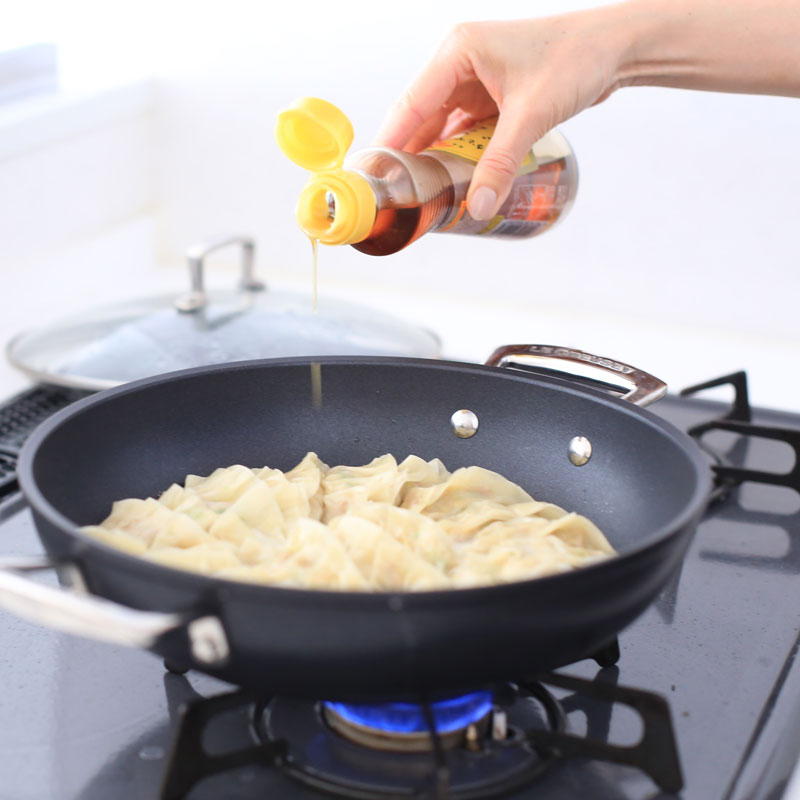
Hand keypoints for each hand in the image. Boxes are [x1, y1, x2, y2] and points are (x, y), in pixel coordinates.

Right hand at [374, 8, 628, 219]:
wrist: (615, 48)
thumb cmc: (575, 60)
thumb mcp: (530, 116)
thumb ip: (500, 165)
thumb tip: (477, 207)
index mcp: (458, 51)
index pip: (411, 104)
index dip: (390, 143)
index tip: (373, 176)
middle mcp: (460, 63)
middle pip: (422, 118)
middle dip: (411, 157)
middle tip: (397, 195)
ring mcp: (475, 80)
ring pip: (443, 127)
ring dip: (436, 159)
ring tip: (420, 195)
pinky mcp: (491, 96)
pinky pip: (465, 131)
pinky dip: (460, 155)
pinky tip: (453, 180)